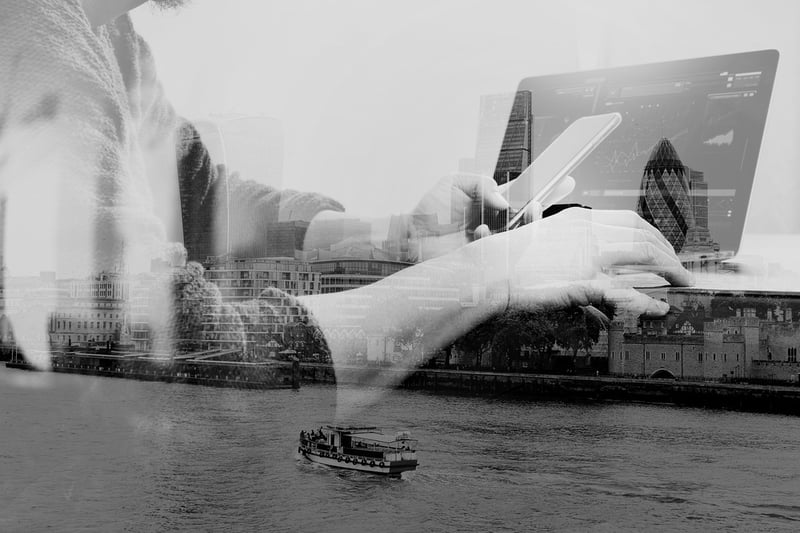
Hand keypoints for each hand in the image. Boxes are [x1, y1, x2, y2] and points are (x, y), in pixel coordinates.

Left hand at [408, 172, 576, 259]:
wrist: (412, 239)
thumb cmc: (429, 213)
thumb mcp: (453, 184)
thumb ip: (479, 183)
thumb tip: (502, 197)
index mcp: (492, 203)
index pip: (524, 193)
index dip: (544, 186)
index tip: (564, 179)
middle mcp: (498, 222)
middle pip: (530, 215)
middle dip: (542, 206)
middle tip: (544, 199)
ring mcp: (495, 242)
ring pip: (523, 234)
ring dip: (526, 223)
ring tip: (523, 212)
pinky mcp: (489, 259)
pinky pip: (505, 250)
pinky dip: (493, 237)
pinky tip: (479, 232)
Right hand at [468, 207, 692, 317]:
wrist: (488, 271)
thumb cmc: (508, 258)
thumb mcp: (541, 235)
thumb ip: (568, 238)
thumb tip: (586, 243)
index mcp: (580, 219)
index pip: (631, 221)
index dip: (654, 234)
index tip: (663, 247)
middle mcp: (590, 233)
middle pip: (644, 237)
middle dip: (669, 253)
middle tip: (679, 269)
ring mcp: (590, 257)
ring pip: (646, 257)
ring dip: (672, 270)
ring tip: (683, 283)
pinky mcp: (586, 283)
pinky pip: (628, 293)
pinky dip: (651, 302)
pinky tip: (661, 308)